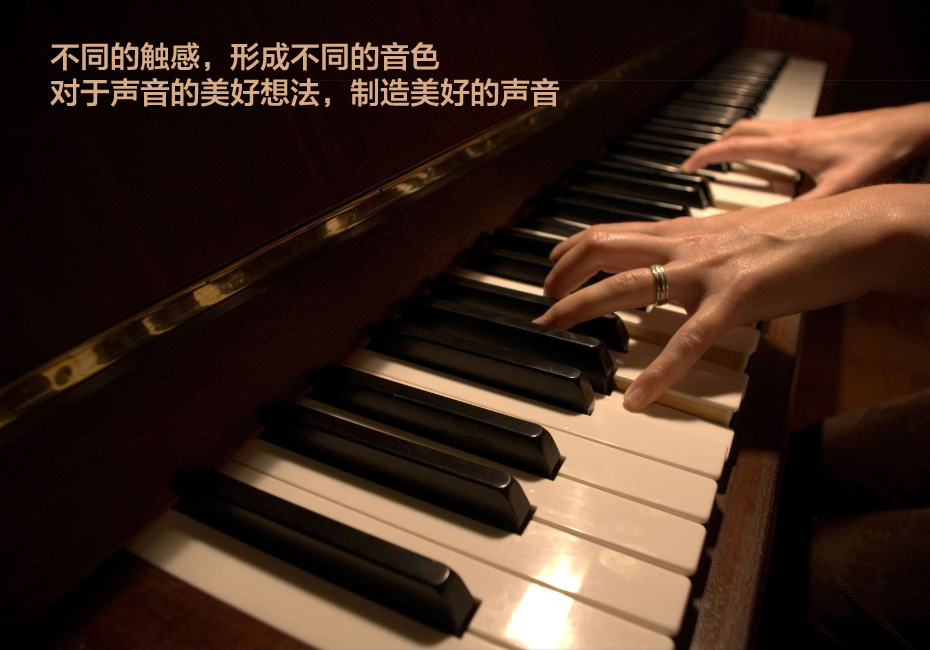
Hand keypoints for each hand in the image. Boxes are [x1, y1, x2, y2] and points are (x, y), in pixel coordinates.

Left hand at [534, 184, 929, 409]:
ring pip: (627, 284)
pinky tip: (636, 400)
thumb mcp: (740, 237)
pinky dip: (659, 373)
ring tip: (552, 326)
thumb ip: (703, 250)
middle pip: (604, 247)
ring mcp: (708, 269)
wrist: (857, 226)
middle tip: (542, 303)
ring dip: (581, 306)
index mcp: (689, 230)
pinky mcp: (738, 298)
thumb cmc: (805, 234)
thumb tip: (677, 264)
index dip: (574, 246)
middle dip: (562, 274)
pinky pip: (688, 341)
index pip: (615, 230)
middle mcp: (688, 243)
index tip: (552, 265)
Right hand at [681, 103, 929, 199]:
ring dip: (735, 140)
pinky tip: (768, 160)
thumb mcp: (839, 190)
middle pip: (738, 129)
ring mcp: (802, 127)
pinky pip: (774, 132)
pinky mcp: (814, 128)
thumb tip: (774, 231)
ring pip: (756, 127)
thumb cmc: (877, 153)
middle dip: (714, 145)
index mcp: (789, 147)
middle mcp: (791, 132)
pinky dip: (758, 142)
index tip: (687, 167)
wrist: (904, 128)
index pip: (734, 146)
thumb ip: (805, 210)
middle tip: (699, 162)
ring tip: (724, 159)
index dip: (706, 156)